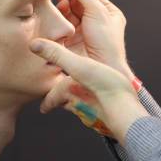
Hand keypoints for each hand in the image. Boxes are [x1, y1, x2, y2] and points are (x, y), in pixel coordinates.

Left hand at [30, 38, 147, 143]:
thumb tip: (33, 44)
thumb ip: (57, 54)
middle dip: (62, 102)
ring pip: (81, 108)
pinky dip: (95, 106)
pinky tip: (103, 101)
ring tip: (81, 98)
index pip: (51, 98)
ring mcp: (91, 113)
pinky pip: (96, 111)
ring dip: (78, 103)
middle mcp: (77, 105)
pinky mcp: (107, 115)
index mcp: (68, 91)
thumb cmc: (104, 87)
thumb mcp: (79, 66)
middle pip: (65, 105)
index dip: (47, 100)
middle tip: (59, 99)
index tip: (43, 106)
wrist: (126, 110)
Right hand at [56, 0, 133, 79]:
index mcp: (108, 13)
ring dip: (64, 8)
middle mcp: (97, 21)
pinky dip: (59, 20)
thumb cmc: (107, 42)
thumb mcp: (96, 11)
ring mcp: (84, 31)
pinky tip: (58, 17)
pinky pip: (63, 26)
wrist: (103, 69)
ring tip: (61, 6)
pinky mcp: (72, 41)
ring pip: (69, 14)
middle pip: (78, 3)